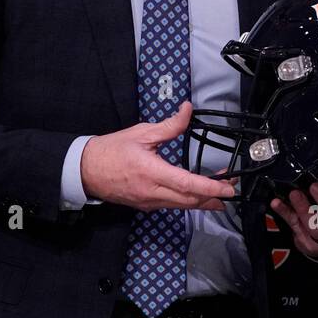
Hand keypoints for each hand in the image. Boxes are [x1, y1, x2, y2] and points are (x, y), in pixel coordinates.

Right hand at [80, 102, 235, 211]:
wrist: (86, 170)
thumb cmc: (111, 151)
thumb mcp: (141, 133)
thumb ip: (169, 125)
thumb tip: (187, 110)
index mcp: (151, 172)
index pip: (187, 184)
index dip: (210, 187)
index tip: (228, 188)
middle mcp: (151, 192)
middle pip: (190, 200)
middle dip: (214, 196)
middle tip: (231, 186)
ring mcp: (149, 202)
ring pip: (183, 206)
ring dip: (204, 201)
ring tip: (221, 194)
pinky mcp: (146, 206)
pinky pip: (173, 206)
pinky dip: (189, 202)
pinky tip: (198, 197)